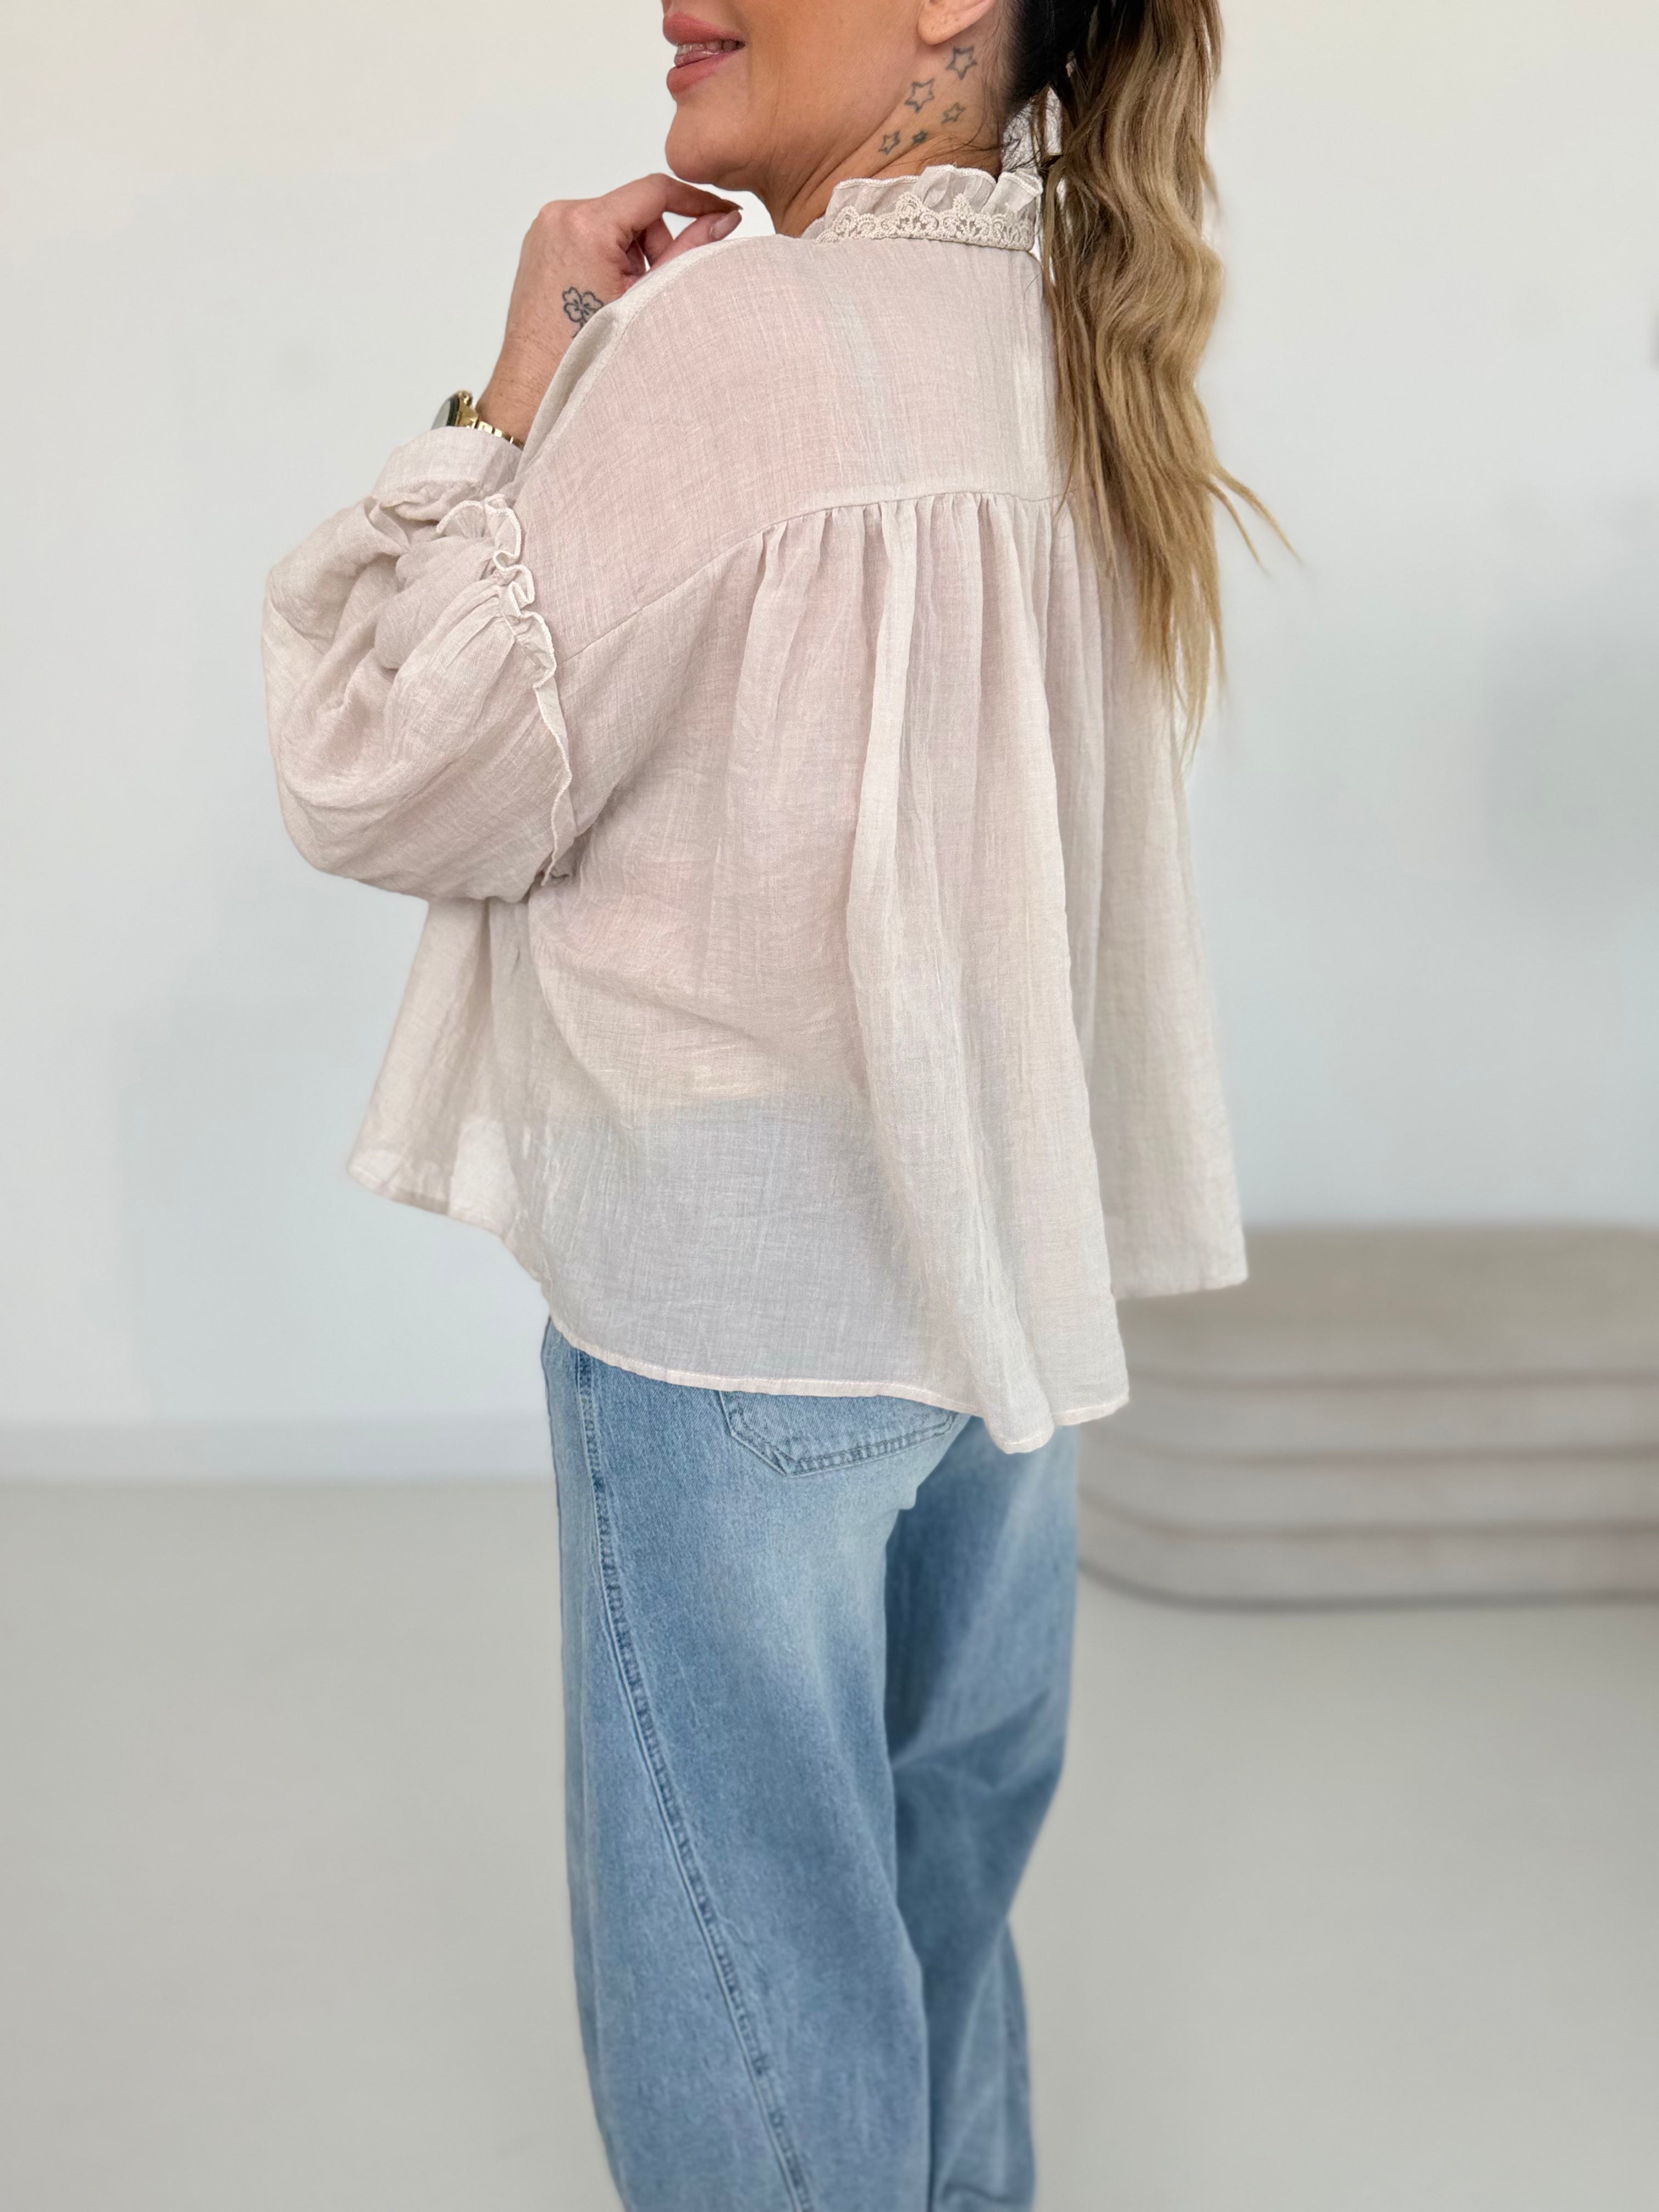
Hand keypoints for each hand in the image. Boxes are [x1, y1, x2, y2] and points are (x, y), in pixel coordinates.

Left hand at [476, 174, 740, 442]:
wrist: (536, 389)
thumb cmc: (586, 356)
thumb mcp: (650, 299)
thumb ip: (689, 252)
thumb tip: (723, 220)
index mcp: (586, 225)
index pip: (655, 191)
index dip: (696, 201)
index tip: (722, 215)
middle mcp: (560, 216)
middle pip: (634, 209)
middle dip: (656, 244)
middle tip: (657, 289)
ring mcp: (545, 229)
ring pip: (613, 223)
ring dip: (633, 254)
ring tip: (627, 300)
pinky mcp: (540, 244)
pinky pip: (589, 235)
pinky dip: (608, 257)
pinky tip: (606, 296)